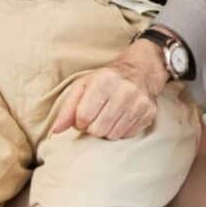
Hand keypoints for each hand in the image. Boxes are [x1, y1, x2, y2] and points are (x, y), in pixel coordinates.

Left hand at [50, 44, 167, 141]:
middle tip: (95, 118)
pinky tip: (120, 118)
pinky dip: (120, 130)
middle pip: (98, 129)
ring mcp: (139, 103)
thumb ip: (67, 108)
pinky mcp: (149, 113)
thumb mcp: (83, 86)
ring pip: (112, 135)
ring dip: (106, 130)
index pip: (83, 117)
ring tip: (107, 117)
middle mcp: (125, 91)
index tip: (83, 116)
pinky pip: (127, 135)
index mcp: (105, 81)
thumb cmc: (106, 80)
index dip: (79, 121)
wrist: (140, 72)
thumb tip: (56, 130)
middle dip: (92, 127)